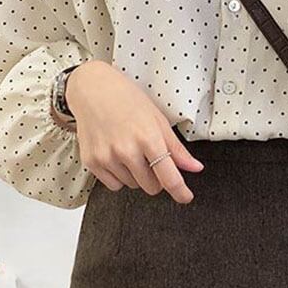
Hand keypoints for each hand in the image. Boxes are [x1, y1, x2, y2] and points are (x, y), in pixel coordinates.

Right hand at [65, 60, 203, 202]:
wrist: (93, 89)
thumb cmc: (127, 99)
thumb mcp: (158, 119)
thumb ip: (176, 149)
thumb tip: (195, 168)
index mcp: (148, 138)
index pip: (168, 177)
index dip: (180, 191)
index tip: (185, 197)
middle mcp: (126, 150)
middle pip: (151, 186)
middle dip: (156, 177)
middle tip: (151, 158)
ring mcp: (107, 158)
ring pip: (132, 186)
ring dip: (136, 175)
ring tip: (130, 149)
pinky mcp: (92, 162)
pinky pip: (113, 185)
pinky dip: (119, 176)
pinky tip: (116, 155)